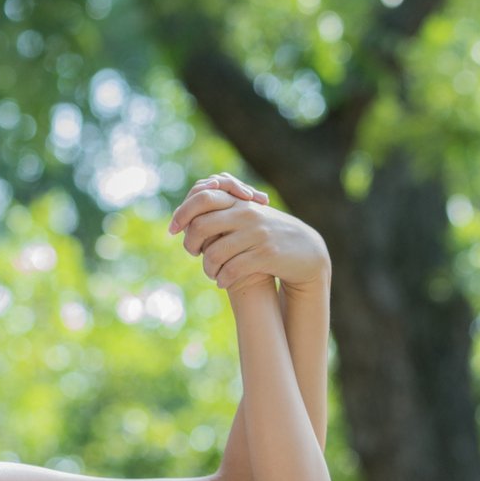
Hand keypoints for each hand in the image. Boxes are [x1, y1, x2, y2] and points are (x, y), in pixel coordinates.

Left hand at [166, 174, 327, 294]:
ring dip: (207, 267)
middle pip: (201, 226)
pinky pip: (232, 269)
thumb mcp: (250, 217)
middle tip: (193, 253)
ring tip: (211, 272)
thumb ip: (225, 211)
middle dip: (190, 243)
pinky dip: (222, 278)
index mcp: (240, 203)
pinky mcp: (266, 255)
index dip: (182, 213)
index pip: (202, 198)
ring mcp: (257, 235)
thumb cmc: (271, 235)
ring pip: (214, 253)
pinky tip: (222, 282)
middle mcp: (247, 215)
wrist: (307, 251)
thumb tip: (189, 215)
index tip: (172, 229)